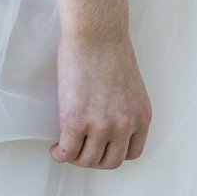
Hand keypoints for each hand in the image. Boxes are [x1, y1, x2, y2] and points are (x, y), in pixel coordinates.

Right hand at [52, 29, 151, 168]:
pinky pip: (67, 152)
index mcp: (141, 117)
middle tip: (80, 149)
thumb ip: (124, 108)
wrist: (96, 33)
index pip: (131, 153)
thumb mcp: (131, 87)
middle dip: (93, 160)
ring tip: (66, 147)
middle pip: (109, 162)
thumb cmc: (109, 49)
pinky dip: (59, 154)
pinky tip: (55, 148)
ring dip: (75, 158)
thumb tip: (107, 121)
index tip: (101, 147)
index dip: (113, 153)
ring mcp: (101, 126)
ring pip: (87, 160)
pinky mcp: (76, 122)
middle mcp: (125, 126)